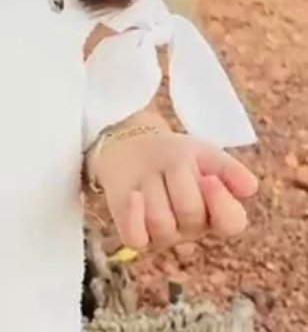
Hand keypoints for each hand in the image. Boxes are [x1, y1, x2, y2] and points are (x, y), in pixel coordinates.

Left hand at [94, 130, 258, 250]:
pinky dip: (134, 215)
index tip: (209, 178)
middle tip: (171, 164)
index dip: (220, 202)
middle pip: (190, 214)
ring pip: (162, 223)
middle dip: (178, 180)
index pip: (231, 222)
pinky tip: (134, 194)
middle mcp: (192, 230)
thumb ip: (227, 167)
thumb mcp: (201, 153)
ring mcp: (163, 235)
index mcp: (216, 213)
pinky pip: (136, 238)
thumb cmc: (172, 155)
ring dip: (153, 189)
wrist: (132, 146)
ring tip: (152, 175)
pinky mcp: (135, 235)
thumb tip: (250, 187)